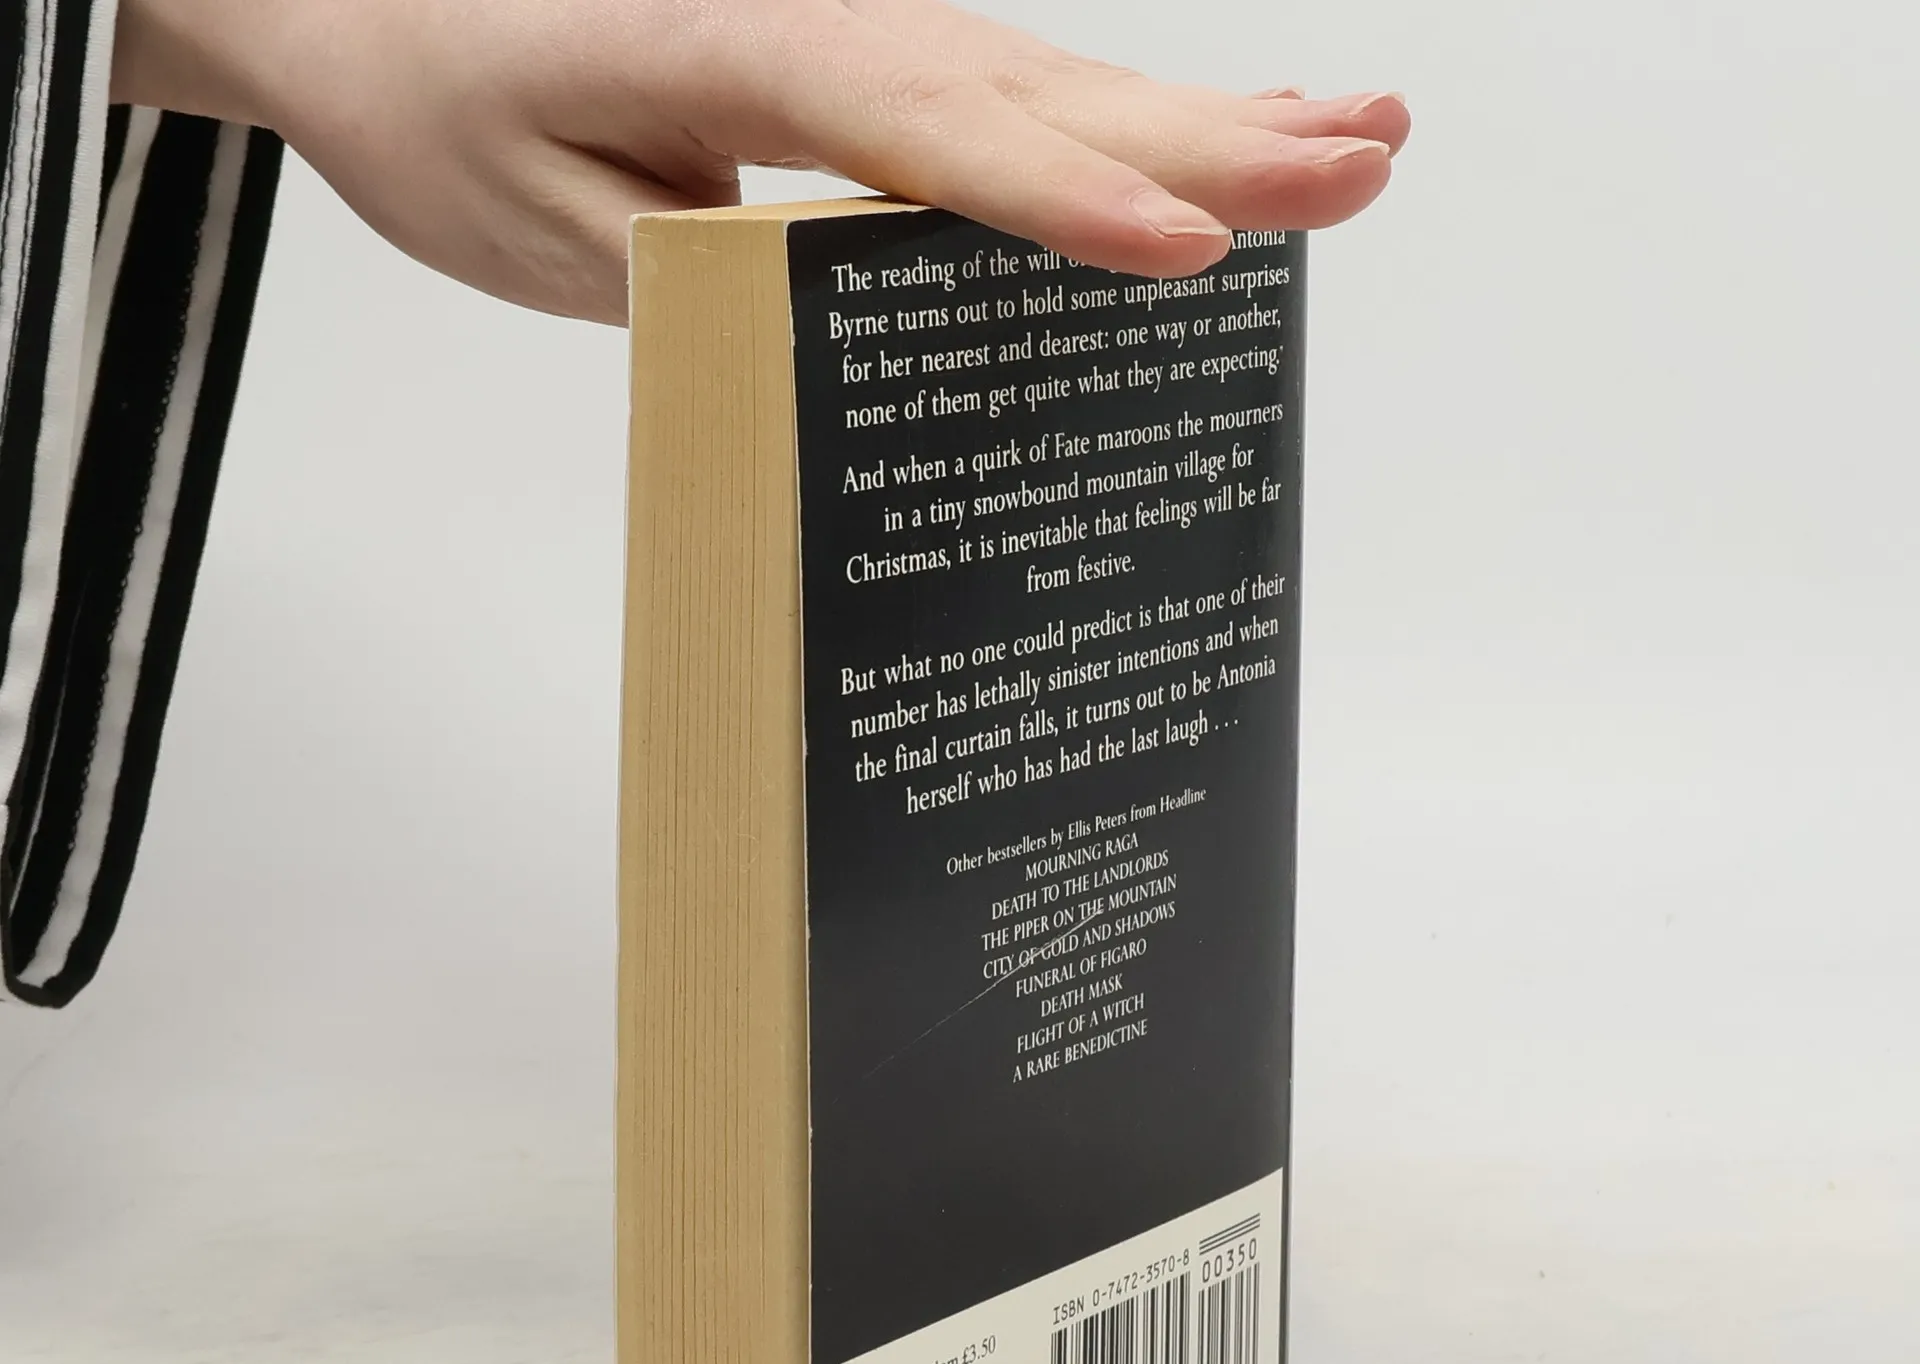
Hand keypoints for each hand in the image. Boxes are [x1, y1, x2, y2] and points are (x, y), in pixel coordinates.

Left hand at [114, 0, 1409, 324]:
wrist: (383, 13)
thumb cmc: (451, 114)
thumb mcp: (552, 231)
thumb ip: (711, 265)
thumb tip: (863, 303)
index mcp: (737, 39)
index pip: (923, 133)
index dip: (1059, 199)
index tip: (1182, 251)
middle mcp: (828, 15)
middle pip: (1039, 91)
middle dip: (1209, 140)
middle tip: (1360, 166)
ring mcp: (862, 32)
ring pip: (1056, 85)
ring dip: (1210, 122)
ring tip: (1354, 144)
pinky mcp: (870, 66)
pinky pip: (1019, 101)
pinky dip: (1128, 131)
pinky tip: (1221, 143)